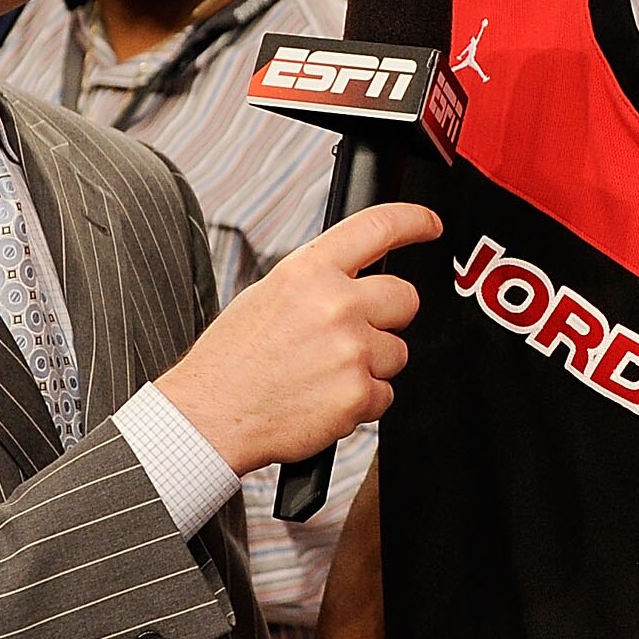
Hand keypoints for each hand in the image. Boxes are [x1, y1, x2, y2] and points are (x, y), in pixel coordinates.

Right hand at [157, 202, 439, 474]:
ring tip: (323, 373)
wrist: (210, 417)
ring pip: (397, 351)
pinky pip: (384, 394)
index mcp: (308, 270)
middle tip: (352, 334)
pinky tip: (323, 399)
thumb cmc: (231, 361)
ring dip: (371, 365)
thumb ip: (317, 281)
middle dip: (387, 317)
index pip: (378, 228)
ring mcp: (351, 350)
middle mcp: (335, 304)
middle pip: (404, 298)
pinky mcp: (358, 394)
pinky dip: (360, 402)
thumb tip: (354, 277)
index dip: (415, 221)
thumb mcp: (267, 295)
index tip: (429, 225)